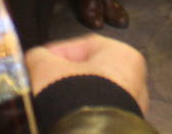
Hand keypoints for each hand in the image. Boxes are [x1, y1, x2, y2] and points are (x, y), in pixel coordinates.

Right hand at [25, 35, 148, 115]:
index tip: (37, 63)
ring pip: (95, 95)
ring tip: (50, 104)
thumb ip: (38, 57)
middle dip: (64, 77)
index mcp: (123, 54)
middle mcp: (136, 78)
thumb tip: (35, 59)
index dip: (55, 53)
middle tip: (42, 83)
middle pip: (91, 71)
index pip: (83, 46)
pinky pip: (99, 113)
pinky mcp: (125, 126)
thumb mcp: (46, 69)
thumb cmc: (75, 96)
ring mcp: (134, 106)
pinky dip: (83, 113)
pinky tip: (64, 118)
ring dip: (72, 98)